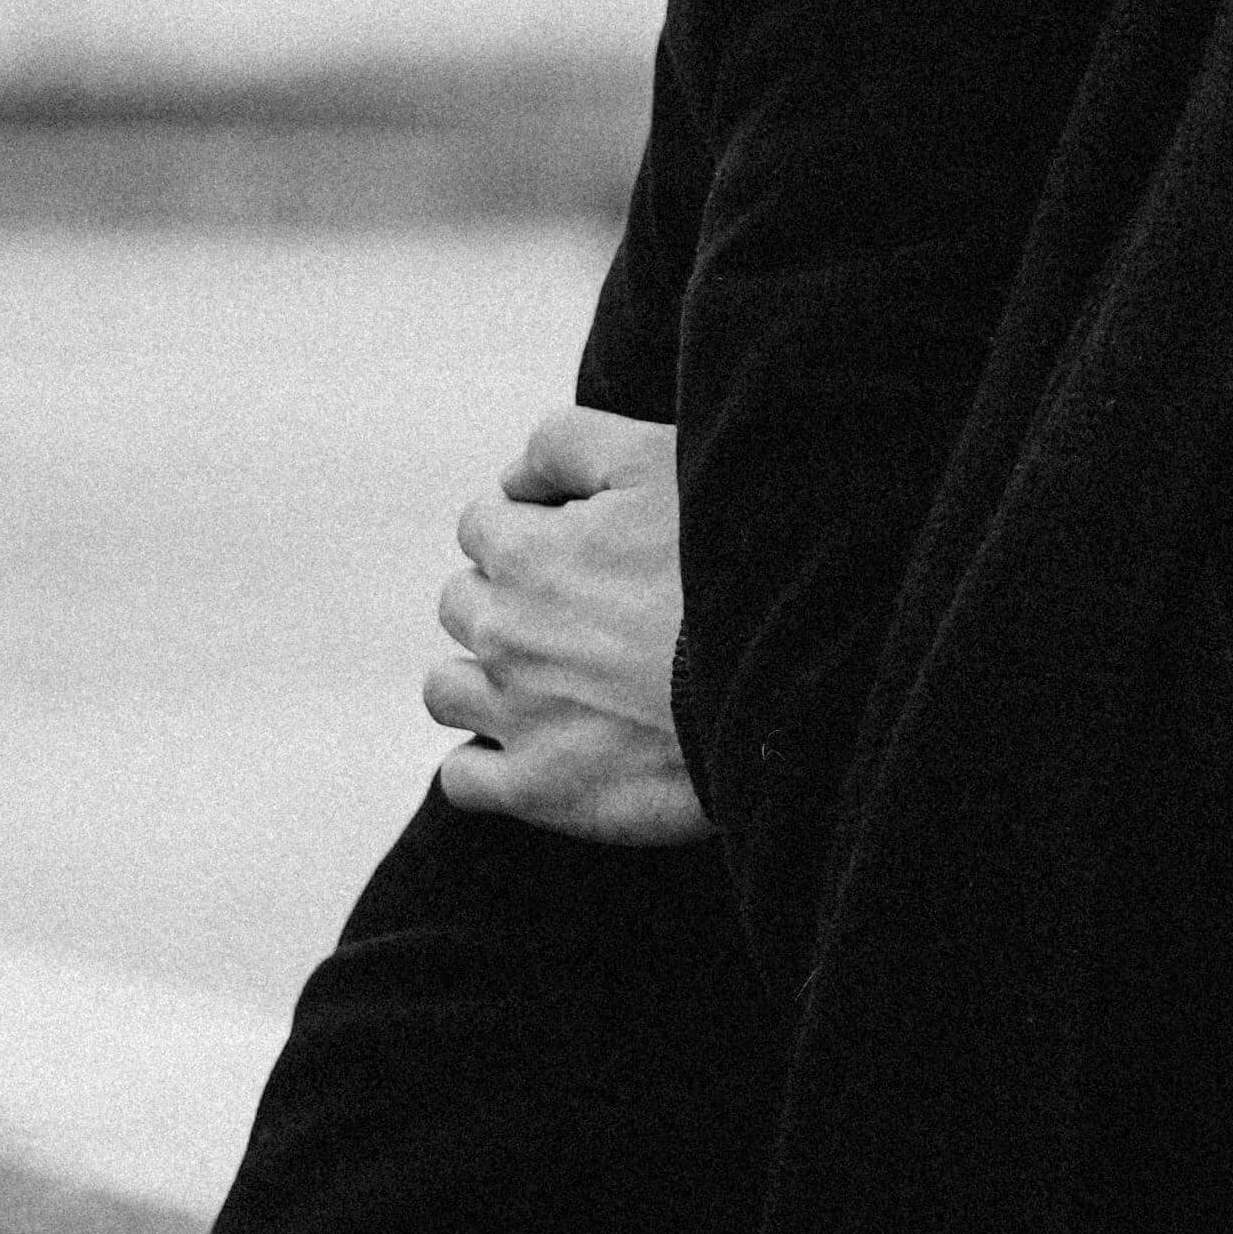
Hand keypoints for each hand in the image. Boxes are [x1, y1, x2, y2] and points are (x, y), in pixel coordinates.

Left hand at [422, 403, 709, 844]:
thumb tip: (513, 474)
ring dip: (483, 676)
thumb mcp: (656, 459)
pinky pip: (462, 779)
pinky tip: (535, 748)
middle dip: (506, 597)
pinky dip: (483, 763)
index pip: (481, 524)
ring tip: (550, 679)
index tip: (584, 543)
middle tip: (583, 611)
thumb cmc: (731, 566)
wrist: (786, 684)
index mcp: (526, 553)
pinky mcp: (540, 790)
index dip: (530, 526)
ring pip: (447, 688)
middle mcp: (504, 632)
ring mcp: (516, 716)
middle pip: (462, 602)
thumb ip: (567, 443)